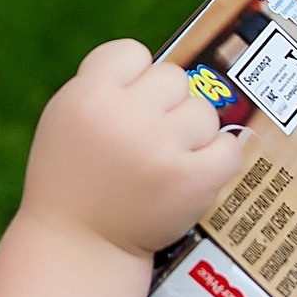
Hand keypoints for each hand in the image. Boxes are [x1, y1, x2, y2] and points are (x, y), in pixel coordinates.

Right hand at [17, 40, 251, 257]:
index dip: (133, 77)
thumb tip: (161, 68)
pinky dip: (219, 157)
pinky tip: (198, 168)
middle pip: (173, 78)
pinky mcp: (191, 180)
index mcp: (88, 96)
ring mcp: (160, 149)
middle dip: (166, 105)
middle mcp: (124, 117)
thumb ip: (105, 85)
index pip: (131, 52)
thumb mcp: (67, 118)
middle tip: (147, 138)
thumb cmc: (74, 178)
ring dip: (192, 133)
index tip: (127, 103)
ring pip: (203, 111)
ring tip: (165, 160)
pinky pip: (229, 147)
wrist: (79, 245)